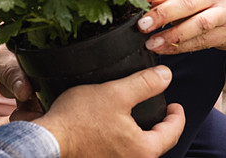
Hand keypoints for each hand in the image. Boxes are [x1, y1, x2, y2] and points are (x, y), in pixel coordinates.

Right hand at [33, 66, 184, 157]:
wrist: (48, 139)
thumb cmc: (79, 119)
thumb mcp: (116, 93)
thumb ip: (145, 84)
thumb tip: (167, 75)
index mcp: (143, 150)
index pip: (172, 133)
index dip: (177, 116)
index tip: (175, 104)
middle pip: (157, 145)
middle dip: (161, 126)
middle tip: (160, 110)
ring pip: (139, 150)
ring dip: (142, 135)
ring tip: (138, 117)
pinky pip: (122, 153)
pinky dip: (126, 142)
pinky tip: (116, 128)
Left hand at [137, 0, 225, 53]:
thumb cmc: (204, 4)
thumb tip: (134, 2)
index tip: (135, 0)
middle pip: (185, 2)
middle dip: (162, 14)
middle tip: (142, 25)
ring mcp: (222, 13)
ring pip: (197, 24)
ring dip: (172, 36)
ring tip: (151, 44)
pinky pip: (202, 41)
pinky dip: (182, 47)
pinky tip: (165, 50)